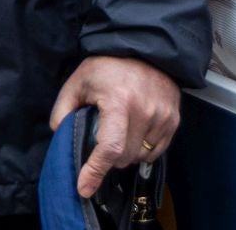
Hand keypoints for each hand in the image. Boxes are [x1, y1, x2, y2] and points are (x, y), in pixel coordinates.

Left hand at [50, 56, 181, 198]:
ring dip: (127, 153)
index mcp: (119, 101)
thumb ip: (63, 112)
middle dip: (109, 158)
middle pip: (124, 157)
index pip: (109, 148)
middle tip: (102, 139)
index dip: (95, 171)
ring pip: (141, 156)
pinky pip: (157, 151)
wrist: (144, 46)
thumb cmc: (106, 66)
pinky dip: (143, 149)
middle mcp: (145, 110)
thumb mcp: (77, 83)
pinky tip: (135, 132)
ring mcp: (163, 115)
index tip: (84, 188)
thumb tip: (61, 140)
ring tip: (120, 132)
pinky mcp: (174, 118)